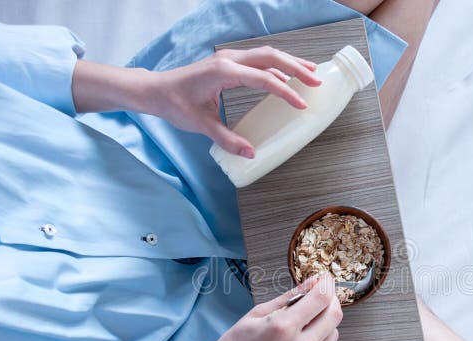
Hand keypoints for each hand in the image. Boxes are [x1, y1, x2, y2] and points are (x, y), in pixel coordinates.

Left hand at [146, 46, 321, 157]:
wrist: (155, 90)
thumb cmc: (174, 104)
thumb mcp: (200, 125)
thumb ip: (226, 139)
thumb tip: (250, 154)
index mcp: (224, 71)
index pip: (264, 79)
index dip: (285, 92)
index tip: (302, 105)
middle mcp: (229, 60)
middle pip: (271, 57)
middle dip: (296, 68)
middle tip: (316, 81)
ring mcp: (230, 59)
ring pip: (267, 55)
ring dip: (289, 63)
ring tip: (311, 74)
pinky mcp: (229, 63)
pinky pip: (258, 61)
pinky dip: (276, 67)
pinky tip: (287, 78)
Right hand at [198, 273, 341, 340]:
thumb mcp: (258, 313)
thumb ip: (290, 297)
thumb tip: (314, 282)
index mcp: (283, 327)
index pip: (322, 298)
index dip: (326, 284)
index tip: (324, 279)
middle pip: (335, 316)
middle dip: (331, 301)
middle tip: (320, 297)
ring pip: (332, 336)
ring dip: (324, 324)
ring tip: (303, 323)